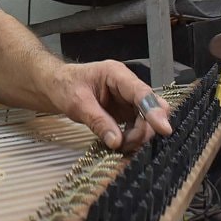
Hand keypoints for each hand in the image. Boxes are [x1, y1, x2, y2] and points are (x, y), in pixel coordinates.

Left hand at [48, 61, 171, 151]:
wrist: (56, 86)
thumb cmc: (65, 86)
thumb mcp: (77, 103)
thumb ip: (97, 121)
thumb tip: (116, 142)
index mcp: (116, 74)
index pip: (141, 92)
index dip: (154, 111)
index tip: (164, 129)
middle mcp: (127, 86)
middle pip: (150, 107)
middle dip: (145, 128)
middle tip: (127, 144)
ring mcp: (128, 100)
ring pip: (146, 120)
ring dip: (137, 136)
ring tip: (119, 145)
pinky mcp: (125, 112)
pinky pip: (137, 127)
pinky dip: (131, 138)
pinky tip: (120, 144)